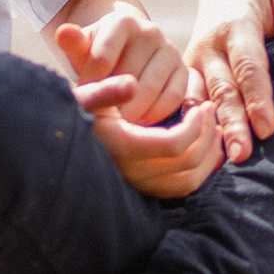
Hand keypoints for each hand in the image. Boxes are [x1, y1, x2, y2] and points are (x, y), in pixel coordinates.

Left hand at [54, 5, 186, 126]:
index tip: (86, 95)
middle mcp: (150, 31)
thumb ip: (74, 45)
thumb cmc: (99, 57)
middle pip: (127, 77)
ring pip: (150, 90)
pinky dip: (155, 115)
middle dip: (112, 101)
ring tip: (117, 121)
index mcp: (122, 22)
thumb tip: (62, 32)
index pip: (102, 59)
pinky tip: (139, 120)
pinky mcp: (184, 70)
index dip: (91, 84)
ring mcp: (170, 50)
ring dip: (132, 112)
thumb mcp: (83, 51)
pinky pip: (172, 98)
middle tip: (101, 116)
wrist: (128, 54)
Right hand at [80, 84, 220, 196]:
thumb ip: (107, 90)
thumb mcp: (84, 96)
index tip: (199, 105)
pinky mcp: (141, 189)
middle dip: (206, 135)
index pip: (174, 144)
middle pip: (188, 162)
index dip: (195, 126)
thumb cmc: (73, 112)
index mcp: (123, 148)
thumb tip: (131, 83)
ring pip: (188, 181)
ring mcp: (137, 185)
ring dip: (208, 155)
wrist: (59, 140)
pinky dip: (199, 170)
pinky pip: (179, 189)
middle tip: (210, 109)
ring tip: (214, 129)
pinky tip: (205, 148)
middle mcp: (131, 173)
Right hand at [186, 0, 273, 162]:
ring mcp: (192, 58)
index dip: (257, 98)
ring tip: (220, 161)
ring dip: (208, 130)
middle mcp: (208, 44)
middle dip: (232, 123)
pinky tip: (201, 152)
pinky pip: (186, 101)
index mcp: (235, 24)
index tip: (268, 128)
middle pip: (221, 89)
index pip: (248, 66)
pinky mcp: (185, 70)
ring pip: (199, 99)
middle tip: (242, 155)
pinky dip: (192, 125)